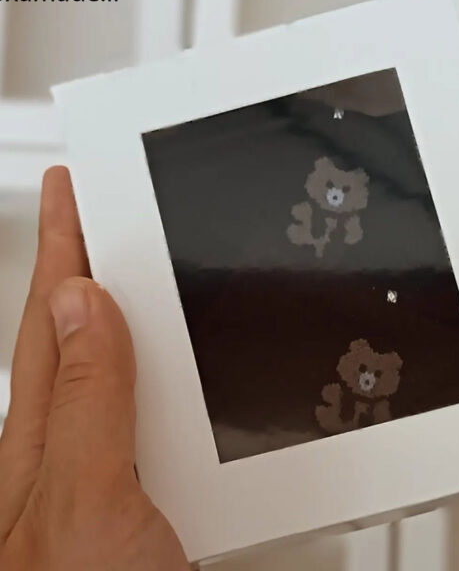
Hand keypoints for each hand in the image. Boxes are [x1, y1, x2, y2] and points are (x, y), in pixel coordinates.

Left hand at [0, 167, 188, 569]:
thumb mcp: (84, 502)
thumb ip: (87, 401)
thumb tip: (88, 305)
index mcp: (43, 439)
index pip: (53, 314)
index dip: (63, 244)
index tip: (73, 186)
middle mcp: (70, 446)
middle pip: (82, 329)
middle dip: (91, 262)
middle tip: (104, 209)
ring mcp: (109, 467)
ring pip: (122, 367)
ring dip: (135, 314)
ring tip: (145, 266)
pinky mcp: (146, 489)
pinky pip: (156, 409)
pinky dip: (173, 374)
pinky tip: (185, 363)